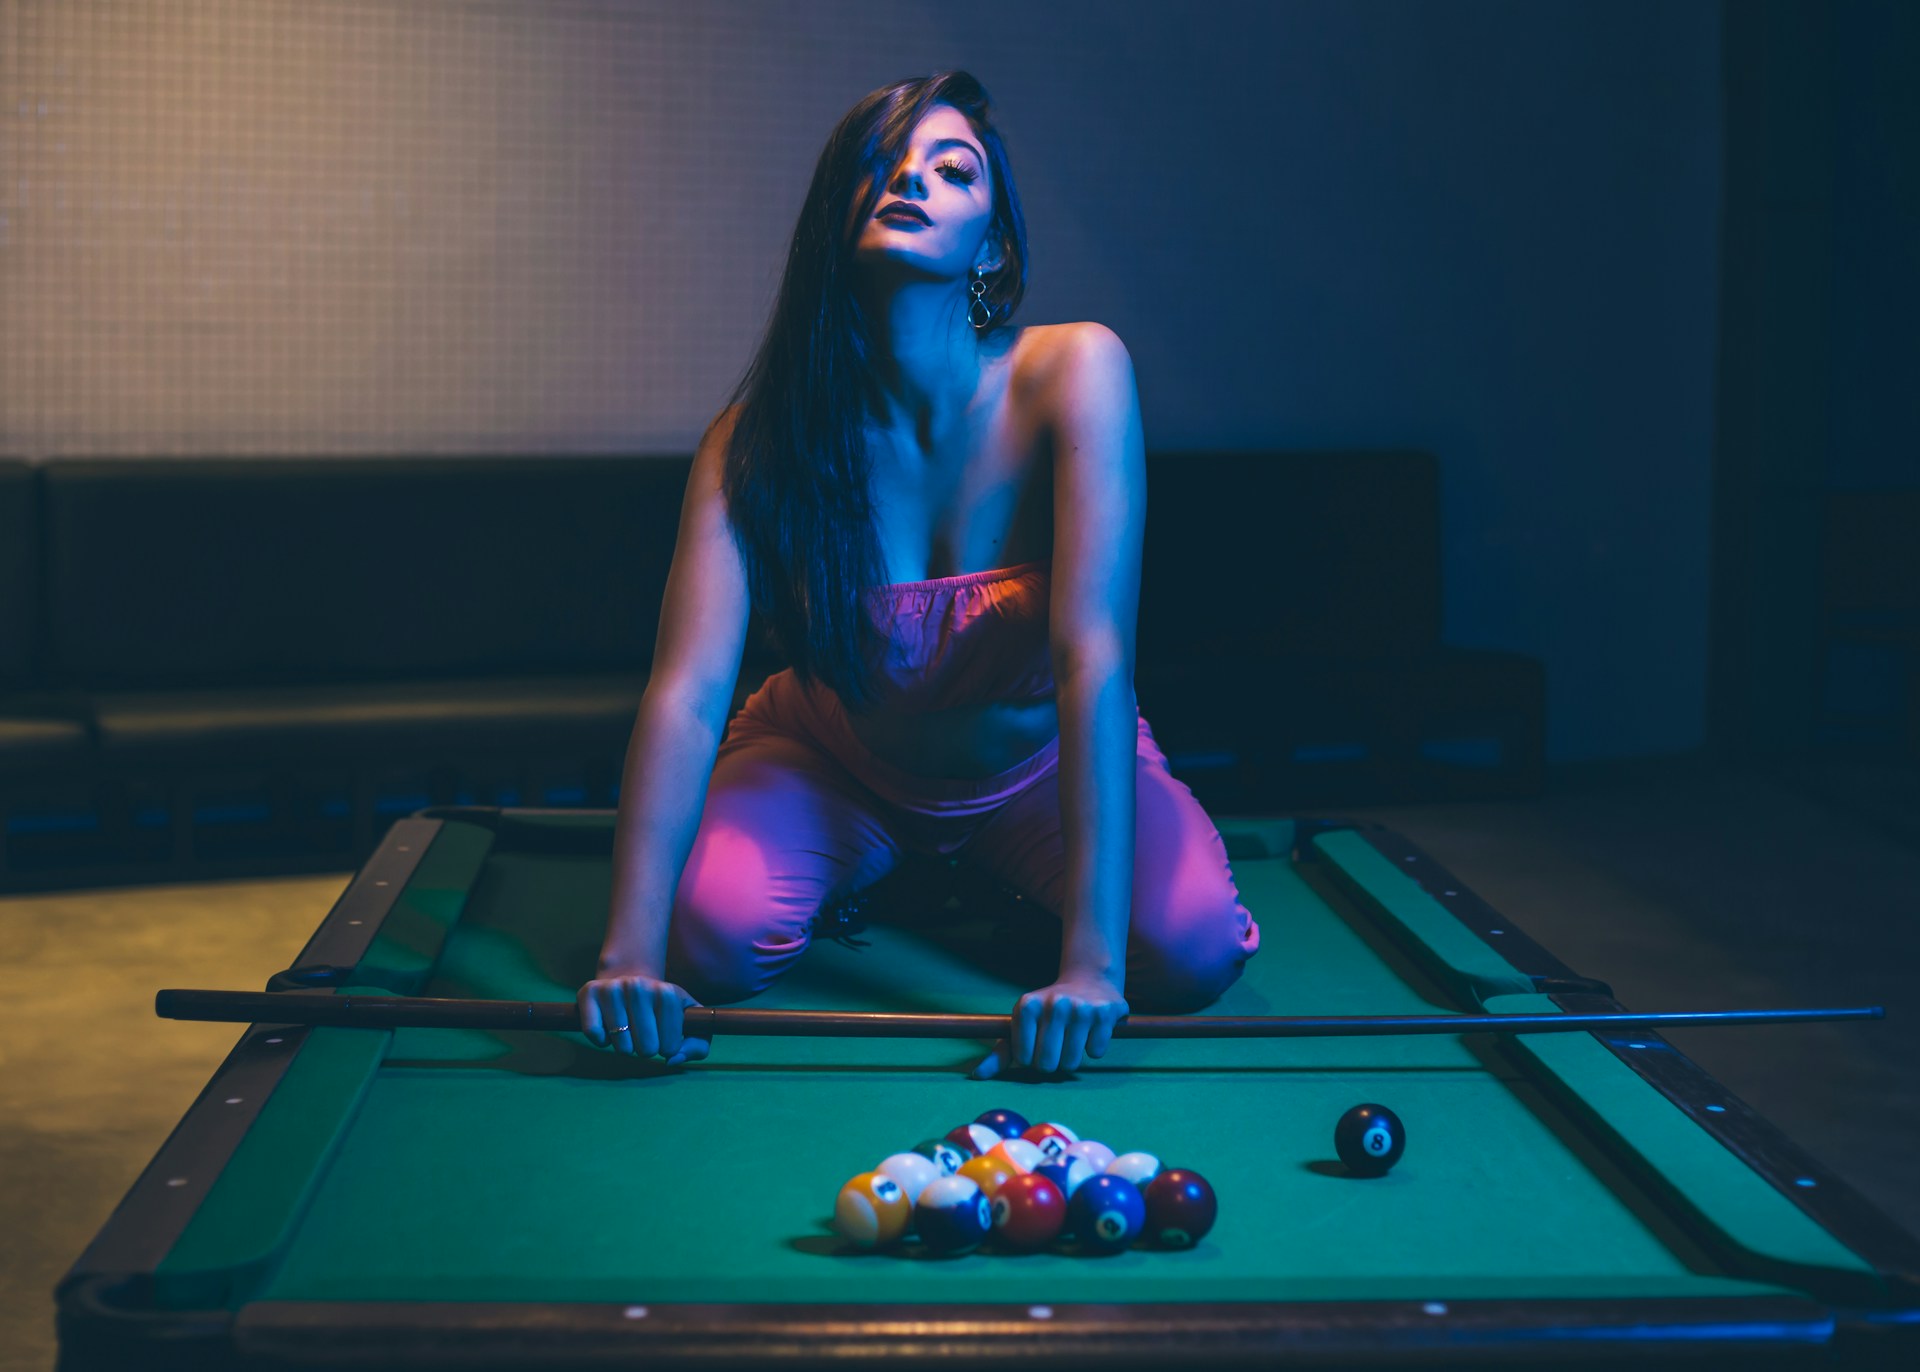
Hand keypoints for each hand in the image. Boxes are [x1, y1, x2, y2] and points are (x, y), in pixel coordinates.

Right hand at [577, 967, 710, 1066]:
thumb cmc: (664, 1010)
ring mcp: (612, 987)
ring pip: (621, 1046)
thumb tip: (672, 1060)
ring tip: (628, 1031)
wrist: (632, 981)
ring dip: (625, 1047)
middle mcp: (639, 985)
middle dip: (646, 1050)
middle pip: (646, 1049)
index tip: (665, 1035)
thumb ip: (697, 1046)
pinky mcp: (589, 992)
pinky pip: (594, 1034)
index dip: (668, 1048)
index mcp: (667, 993)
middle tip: (644, 1035)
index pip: (670, 1047)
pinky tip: (608, 1030)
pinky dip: (601, 1041)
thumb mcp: (690, 1022)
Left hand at [969, 971, 1128, 1079]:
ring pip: (1072, 1062)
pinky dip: (1094, 1047)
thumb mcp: (1022, 1025)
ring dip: (1073, 1057)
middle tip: (1057, 1044)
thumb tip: (977, 1076)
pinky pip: (1096, 1053)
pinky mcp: (1105, 1012)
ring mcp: (1080, 1007)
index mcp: (1027, 1005)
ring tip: (1074, 1037)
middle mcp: (1053, 1004)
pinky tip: (1092, 1029)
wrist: (1089, 981)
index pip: (1024, 1059)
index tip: (1038, 1043)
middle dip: (1052, 1062)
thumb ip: (1000, 1052)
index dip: (1032, 1058)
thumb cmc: (1049, 1012)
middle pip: (1047, 1064)